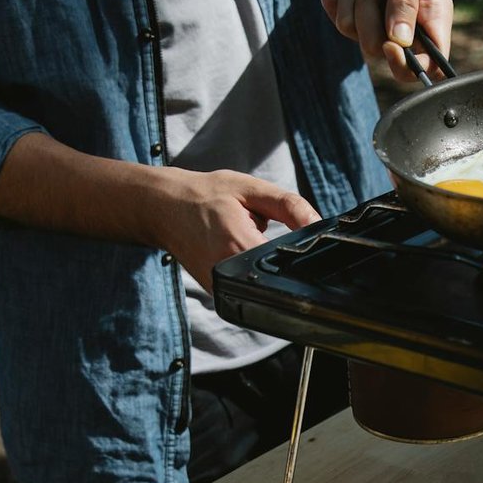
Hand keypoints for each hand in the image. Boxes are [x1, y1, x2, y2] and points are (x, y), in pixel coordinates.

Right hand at [146, 168, 320, 289]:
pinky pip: (247, 286)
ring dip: (263, 262)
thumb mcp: (251, 189)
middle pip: (277, 275)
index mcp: (239, 245)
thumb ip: (290, 206)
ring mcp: (220, 288)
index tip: (296, 236)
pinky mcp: (217, 293)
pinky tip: (237, 248)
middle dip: (280, 254)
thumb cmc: (205, 195)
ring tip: (244, 237)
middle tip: (258, 229)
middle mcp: (228, 274)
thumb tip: (318, 225)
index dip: (301, 251)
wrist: (164, 208)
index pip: (287, 261)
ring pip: (262, 282)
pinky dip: (250, 268)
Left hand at [321, 0, 452, 82]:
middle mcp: (403, 31)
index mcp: (431, 20)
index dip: (407, 65)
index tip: (390, 44)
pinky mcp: (348, 17)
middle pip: (376, 50)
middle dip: (368, 11)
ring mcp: (372, 27)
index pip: (428, 68)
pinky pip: (332, 10)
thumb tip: (400, 41)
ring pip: (349, 28)